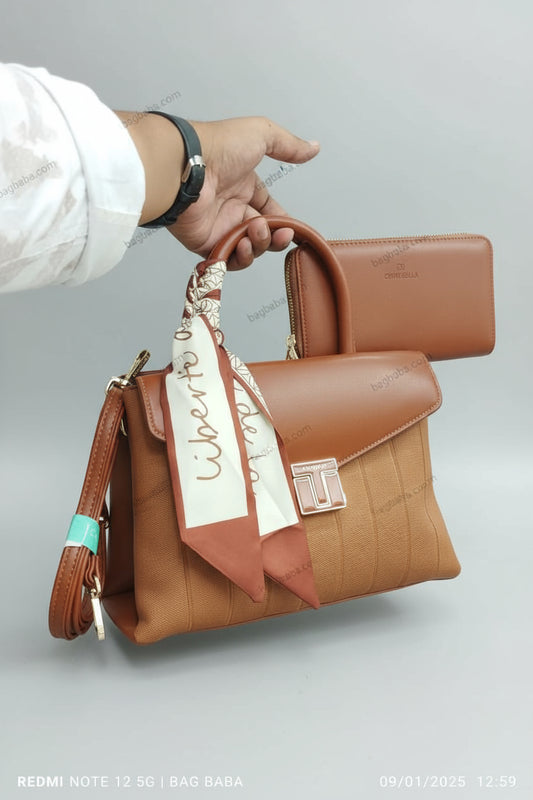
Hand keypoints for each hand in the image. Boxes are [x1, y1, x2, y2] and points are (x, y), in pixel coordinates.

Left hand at [166, 116, 319, 269]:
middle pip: (263, 235)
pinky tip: (244, 244)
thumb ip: (289, 145)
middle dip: (275, 238)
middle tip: (278, 232)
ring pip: (250, 249)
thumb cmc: (218, 146)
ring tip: (255, 230)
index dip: (284, 222)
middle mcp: (232, 208)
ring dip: (260, 245)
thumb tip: (313, 148)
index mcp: (245, 186)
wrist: (187, 165)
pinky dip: (241, 257)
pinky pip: (228, 260)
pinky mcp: (206, 243)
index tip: (293, 229)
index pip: (271, 211)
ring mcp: (219, 227)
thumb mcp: (262, 135)